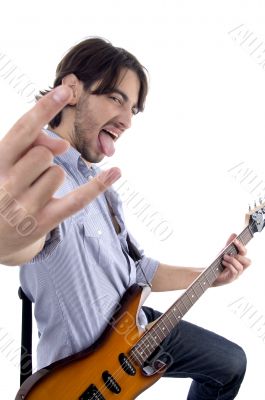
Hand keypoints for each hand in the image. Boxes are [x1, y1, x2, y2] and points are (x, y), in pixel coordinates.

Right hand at [0, 86, 120, 264]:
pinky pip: (77, 200)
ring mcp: (26, 208)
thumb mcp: (6, 162)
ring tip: (35, 190)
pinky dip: (98, 186)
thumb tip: (62, 144)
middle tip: (31, 173)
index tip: (65, 90)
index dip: (43, 109)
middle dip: (44, 156)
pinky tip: (116, 172)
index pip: (22, 132)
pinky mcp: (45, 222)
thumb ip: (30, 143)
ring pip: (57, 173)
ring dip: (52, 176)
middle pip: (44, 154)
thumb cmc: (3, 187)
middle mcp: (7, 187)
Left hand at [213, 233, 250, 285]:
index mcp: (239, 260)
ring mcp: (236, 274)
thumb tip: (234, 234)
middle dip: (239, 256)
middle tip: (230, 253)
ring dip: (232, 260)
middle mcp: (240, 267)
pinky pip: (235, 272)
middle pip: (248, 262)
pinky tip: (223, 262)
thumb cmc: (219, 263)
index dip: (241, 246)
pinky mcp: (231, 278)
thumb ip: (229, 244)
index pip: (245, 253)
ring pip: (240, 267)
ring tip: (224, 257)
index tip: (234, 240)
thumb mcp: (224, 252)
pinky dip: (229, 265)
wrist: (210, 274)